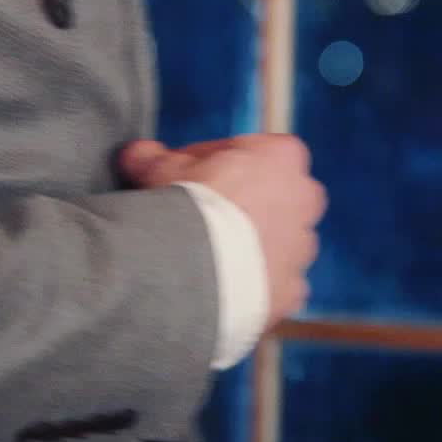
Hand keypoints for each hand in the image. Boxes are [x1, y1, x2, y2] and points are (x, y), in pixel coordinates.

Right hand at [119, 134, 327, 330]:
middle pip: (275, 196)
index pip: (250, 150)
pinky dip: (255, 287)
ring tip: (210, 259)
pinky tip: (224, 291)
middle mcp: (305, 198)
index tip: (187, 175)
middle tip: (202, 217)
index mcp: (283, 157)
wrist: (195, 270)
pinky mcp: (292, 291)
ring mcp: (302, 248)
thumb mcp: (161, 170)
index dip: (214, 161)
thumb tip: (136, 153)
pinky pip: (276, 286)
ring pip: (280, 242)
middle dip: (245, 203)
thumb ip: (152, 157)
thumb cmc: (187, 204)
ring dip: (253, 247)